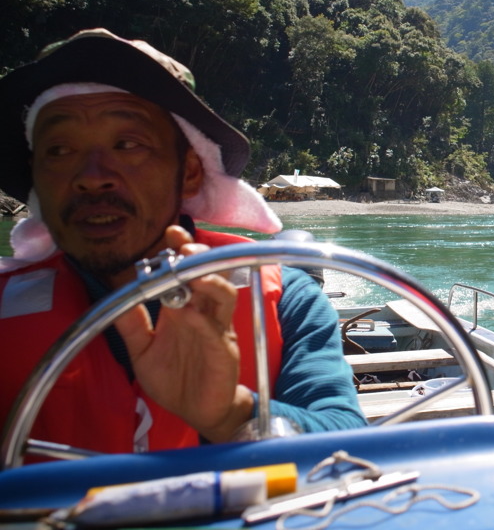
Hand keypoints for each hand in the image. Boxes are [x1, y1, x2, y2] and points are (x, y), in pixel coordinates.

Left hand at [114, 225, 253, 441]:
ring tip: (193, 270)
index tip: (170, 232)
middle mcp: (203, 313)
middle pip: (209, 274)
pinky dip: (204, 320)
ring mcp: (217, 329)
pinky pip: (216, 331)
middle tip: (183, 246)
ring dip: (209, 281)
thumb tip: (119, 295)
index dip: (180, 250)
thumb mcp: (142, 352)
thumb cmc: (174, 379)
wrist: (196, 411)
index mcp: (183, 308)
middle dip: (198, 257)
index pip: (185, 271)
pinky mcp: (224, 351)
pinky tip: (190, 313)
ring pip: (223, 295)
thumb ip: (132, 325)